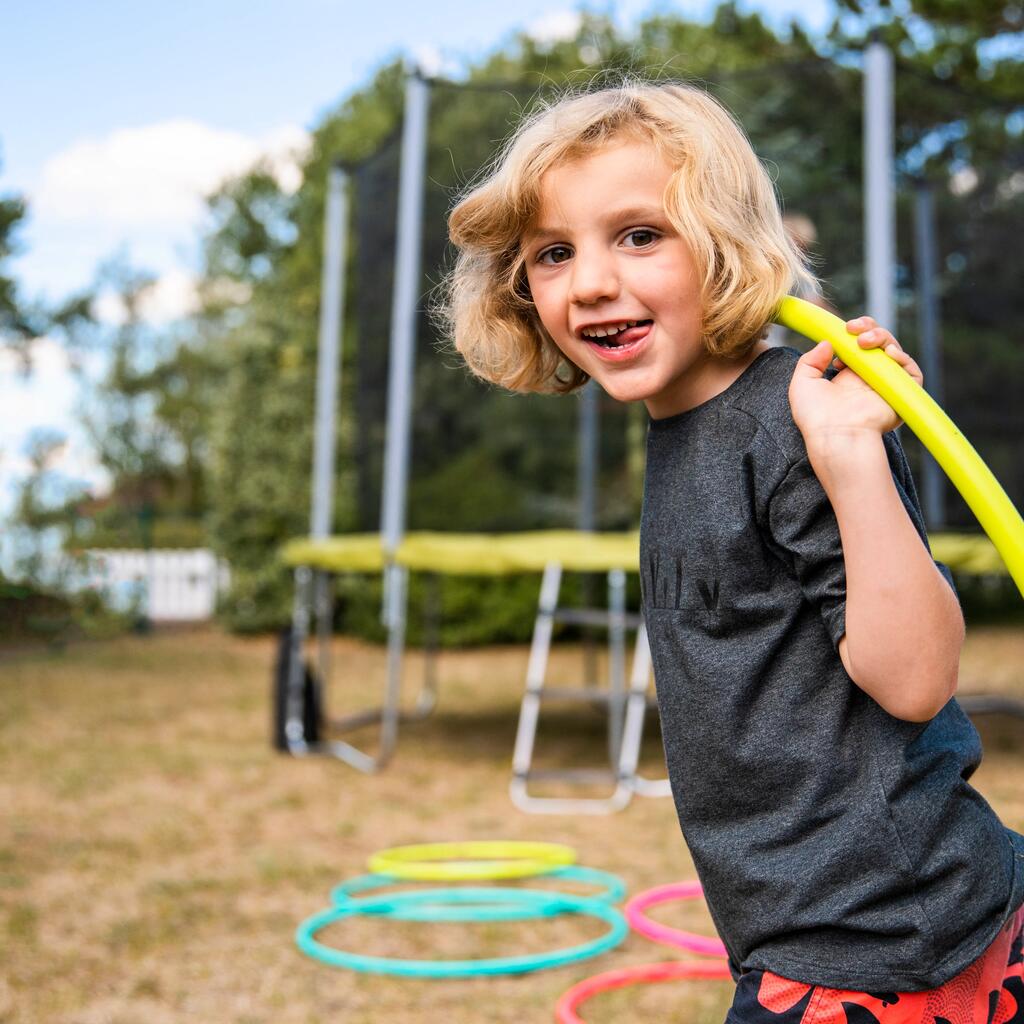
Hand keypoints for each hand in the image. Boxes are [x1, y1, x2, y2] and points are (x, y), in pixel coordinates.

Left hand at [789, 316, 923, 453]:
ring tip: (864, 342)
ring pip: (894, 352)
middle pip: (879, 344)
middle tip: (854, 329)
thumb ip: (810, 360)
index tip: (843, 331)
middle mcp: (868, 380)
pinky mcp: (901, 394)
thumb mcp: (802, 384)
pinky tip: (887, 354)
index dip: (855, 333)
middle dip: (869, 329)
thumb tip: (827, 342)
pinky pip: (911, 372)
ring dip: (882, 338)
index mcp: (847, 377)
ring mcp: (886, 386)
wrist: (835, 437)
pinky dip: (902, 358)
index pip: (859, 347)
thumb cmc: (815, 417)